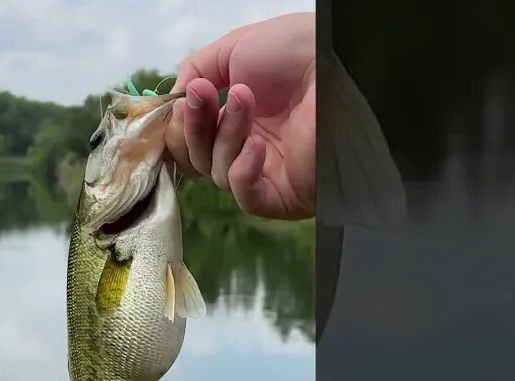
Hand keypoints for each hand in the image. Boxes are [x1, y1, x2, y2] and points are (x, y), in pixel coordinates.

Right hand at [166, 13, 315, 220]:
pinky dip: (242, 173)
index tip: (186, 97)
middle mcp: (249, 144)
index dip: (182, 122)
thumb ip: (196, 70)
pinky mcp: (284, 194)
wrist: (338, 66)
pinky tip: (257, 145)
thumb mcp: (234, 49)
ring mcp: (267, 171)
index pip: (193, 137)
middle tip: (203, 95)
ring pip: (218, 174)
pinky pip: (247, 198)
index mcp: (238, 115)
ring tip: (246, 100)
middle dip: (195, 127)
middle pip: (198, 158)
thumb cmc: (296, 51)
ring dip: (225, 136)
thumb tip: (176, 99)